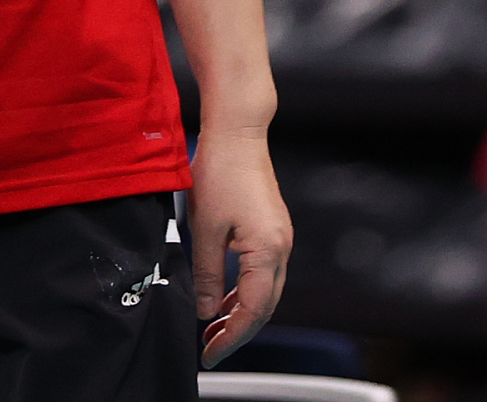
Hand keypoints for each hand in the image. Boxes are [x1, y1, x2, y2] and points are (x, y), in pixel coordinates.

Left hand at [191, 125, 292, 367]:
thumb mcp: (204, 228)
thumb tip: (206, 310)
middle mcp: (282, 249)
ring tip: (213, 328)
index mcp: (268, 251)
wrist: (238, 134)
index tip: (210, 352)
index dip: (231, 336)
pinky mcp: (272, 230)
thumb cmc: (220, 173)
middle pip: (265, 306)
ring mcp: (280, 239)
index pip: (253, 310)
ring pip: (265, 291)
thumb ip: (207, 274)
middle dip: (238, 331)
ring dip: (241, 312)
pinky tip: (224, 298)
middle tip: (210, 347)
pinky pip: (262, 273)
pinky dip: (244, 291)